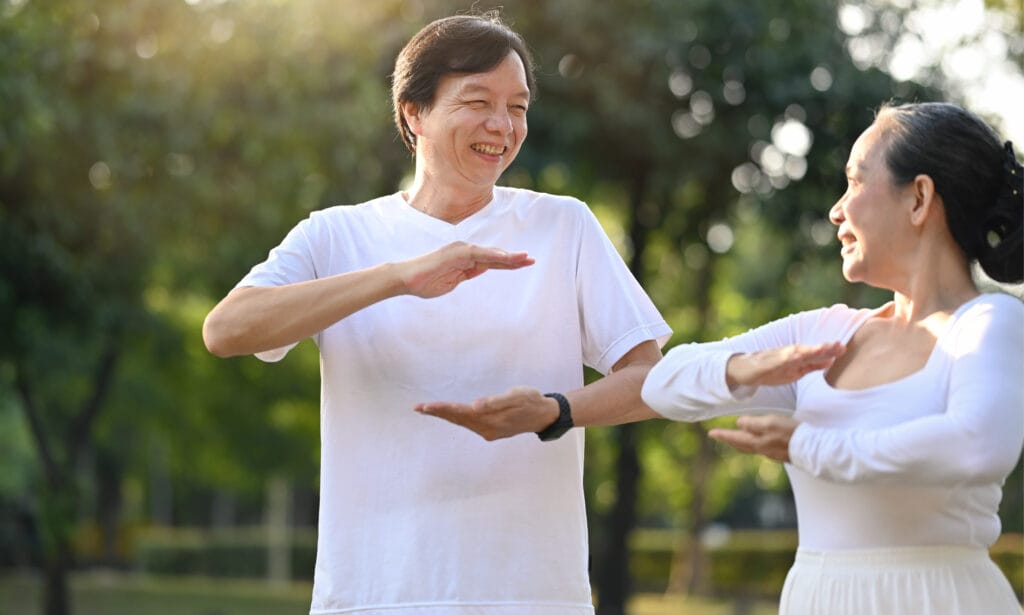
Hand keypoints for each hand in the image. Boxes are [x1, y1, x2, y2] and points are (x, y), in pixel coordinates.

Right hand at [398, 241, 533, 298]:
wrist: (405, 281)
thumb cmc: (425, 283)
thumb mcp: (453, 282)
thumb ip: (467, 274)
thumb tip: (483, 269)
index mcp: (464, 260)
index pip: (491, 262)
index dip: (508, 263)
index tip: (524, 264)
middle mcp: (464, 252)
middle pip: (493, 256)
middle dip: (513, 258)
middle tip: (531, 260)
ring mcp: (459, 251)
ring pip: (488, 254)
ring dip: (506, 256)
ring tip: (523, 259)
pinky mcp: (453, 253)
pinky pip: (476, 254)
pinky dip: (490, 255)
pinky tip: (503, 257)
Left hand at [414, 386, 557, 440]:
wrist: (545, 415)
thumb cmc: (531, 401)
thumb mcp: (516, 396)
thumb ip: (495, 402)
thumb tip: (475, 406)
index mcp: (490, 419)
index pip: (461, 413)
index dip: (443, 409)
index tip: (426, 407)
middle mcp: (487, 428)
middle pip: (457, 419)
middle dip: (437, 413)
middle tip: (417, 408)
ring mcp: (489, 431)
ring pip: (462, 422)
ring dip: (445, 416)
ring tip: (427, 409)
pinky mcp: (491, 430)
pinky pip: (469, 424)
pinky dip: (456, 418)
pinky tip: (449, 414)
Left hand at [708, 415, 798, 461]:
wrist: (813, 449)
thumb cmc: (791, 434)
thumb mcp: (769, 424)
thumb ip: (752, 424)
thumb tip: (738, 423)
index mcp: (757, 442)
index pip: (736, 438)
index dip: (723, 435)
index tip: (711, 433)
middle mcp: (763, 450)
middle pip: (742, 444)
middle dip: (730, 439)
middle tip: (719, 436)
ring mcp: (773, 452)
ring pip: (752, 446)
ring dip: (742, 441)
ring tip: (736, 438)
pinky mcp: (783, 452)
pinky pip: (763, 447)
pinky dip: (756, 443)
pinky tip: (759, 441)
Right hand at [726, 342, 844, 388]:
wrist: (741, 370)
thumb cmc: (769, 370)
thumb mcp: (793, 371)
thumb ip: (810, 366)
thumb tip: (830, 361)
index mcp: (796, 358)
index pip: (815, 354)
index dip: (829, 351)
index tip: (844, 348)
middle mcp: (787, 354)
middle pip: (808, 351)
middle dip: (823, 348)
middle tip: (839, 346)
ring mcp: (775, 358)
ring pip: (794, 353)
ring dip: (808, 351)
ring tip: (821, 349)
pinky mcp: (764, 364)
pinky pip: (776, 361)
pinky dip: (786, 359)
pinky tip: (795, 356)